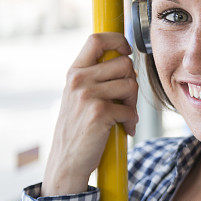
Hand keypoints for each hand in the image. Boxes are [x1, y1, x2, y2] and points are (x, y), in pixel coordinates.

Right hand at [42, 32, 137, 195]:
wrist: (67, 161)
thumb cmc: (79, 128)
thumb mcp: (80, 96)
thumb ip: (97, 77)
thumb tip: (127, 60)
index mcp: (74, 72)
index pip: (96, 39)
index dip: (118, 40)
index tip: (127, 51)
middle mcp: (78, 79)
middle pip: (124, 63)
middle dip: (132, 82)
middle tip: (126, 100)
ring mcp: (87, 95)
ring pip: (131, 84)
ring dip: (133, 103)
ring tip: (125, 116)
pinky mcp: (99, 112)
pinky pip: (130, 108)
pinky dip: (131, 121)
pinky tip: (124, 129)